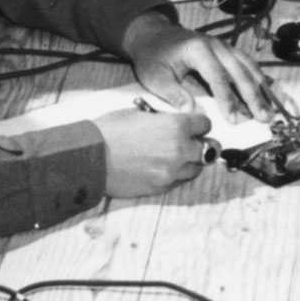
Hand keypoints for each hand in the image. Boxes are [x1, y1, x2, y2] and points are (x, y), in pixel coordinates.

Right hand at [94, 107, 215, 199]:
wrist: (89, 157)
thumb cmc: (110, 130)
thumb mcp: (139, 113)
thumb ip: (164, 119)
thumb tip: (175, 123)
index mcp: (176, 126)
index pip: (205, 125)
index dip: (199, 124)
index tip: (193, 125)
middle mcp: (179, 149)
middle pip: (210, 148)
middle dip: (202, 143)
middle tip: (193, 142)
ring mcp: (172, 171)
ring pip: (198, 168)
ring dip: (191, 161)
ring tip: (177, 156)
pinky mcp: (161, 187)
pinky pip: (180, 181)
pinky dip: (177, 174)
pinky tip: (164, 167)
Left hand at [122, 13, 281, 120]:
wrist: (156, 35)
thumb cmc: (154, 57)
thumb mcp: (155, 76)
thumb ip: (172, 93)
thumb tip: (190, 111)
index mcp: (198, 49)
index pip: (217, 75)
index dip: (226, 98)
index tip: (233, 118)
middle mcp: (216, 45)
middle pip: (240, 71)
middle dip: (253, 96)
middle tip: (264, 117)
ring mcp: (225, 47)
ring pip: (249, 67)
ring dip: (261, 90)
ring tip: (270, 111)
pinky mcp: (229, 52)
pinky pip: (249, 66)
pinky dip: (260, 81)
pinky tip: (269, 95)